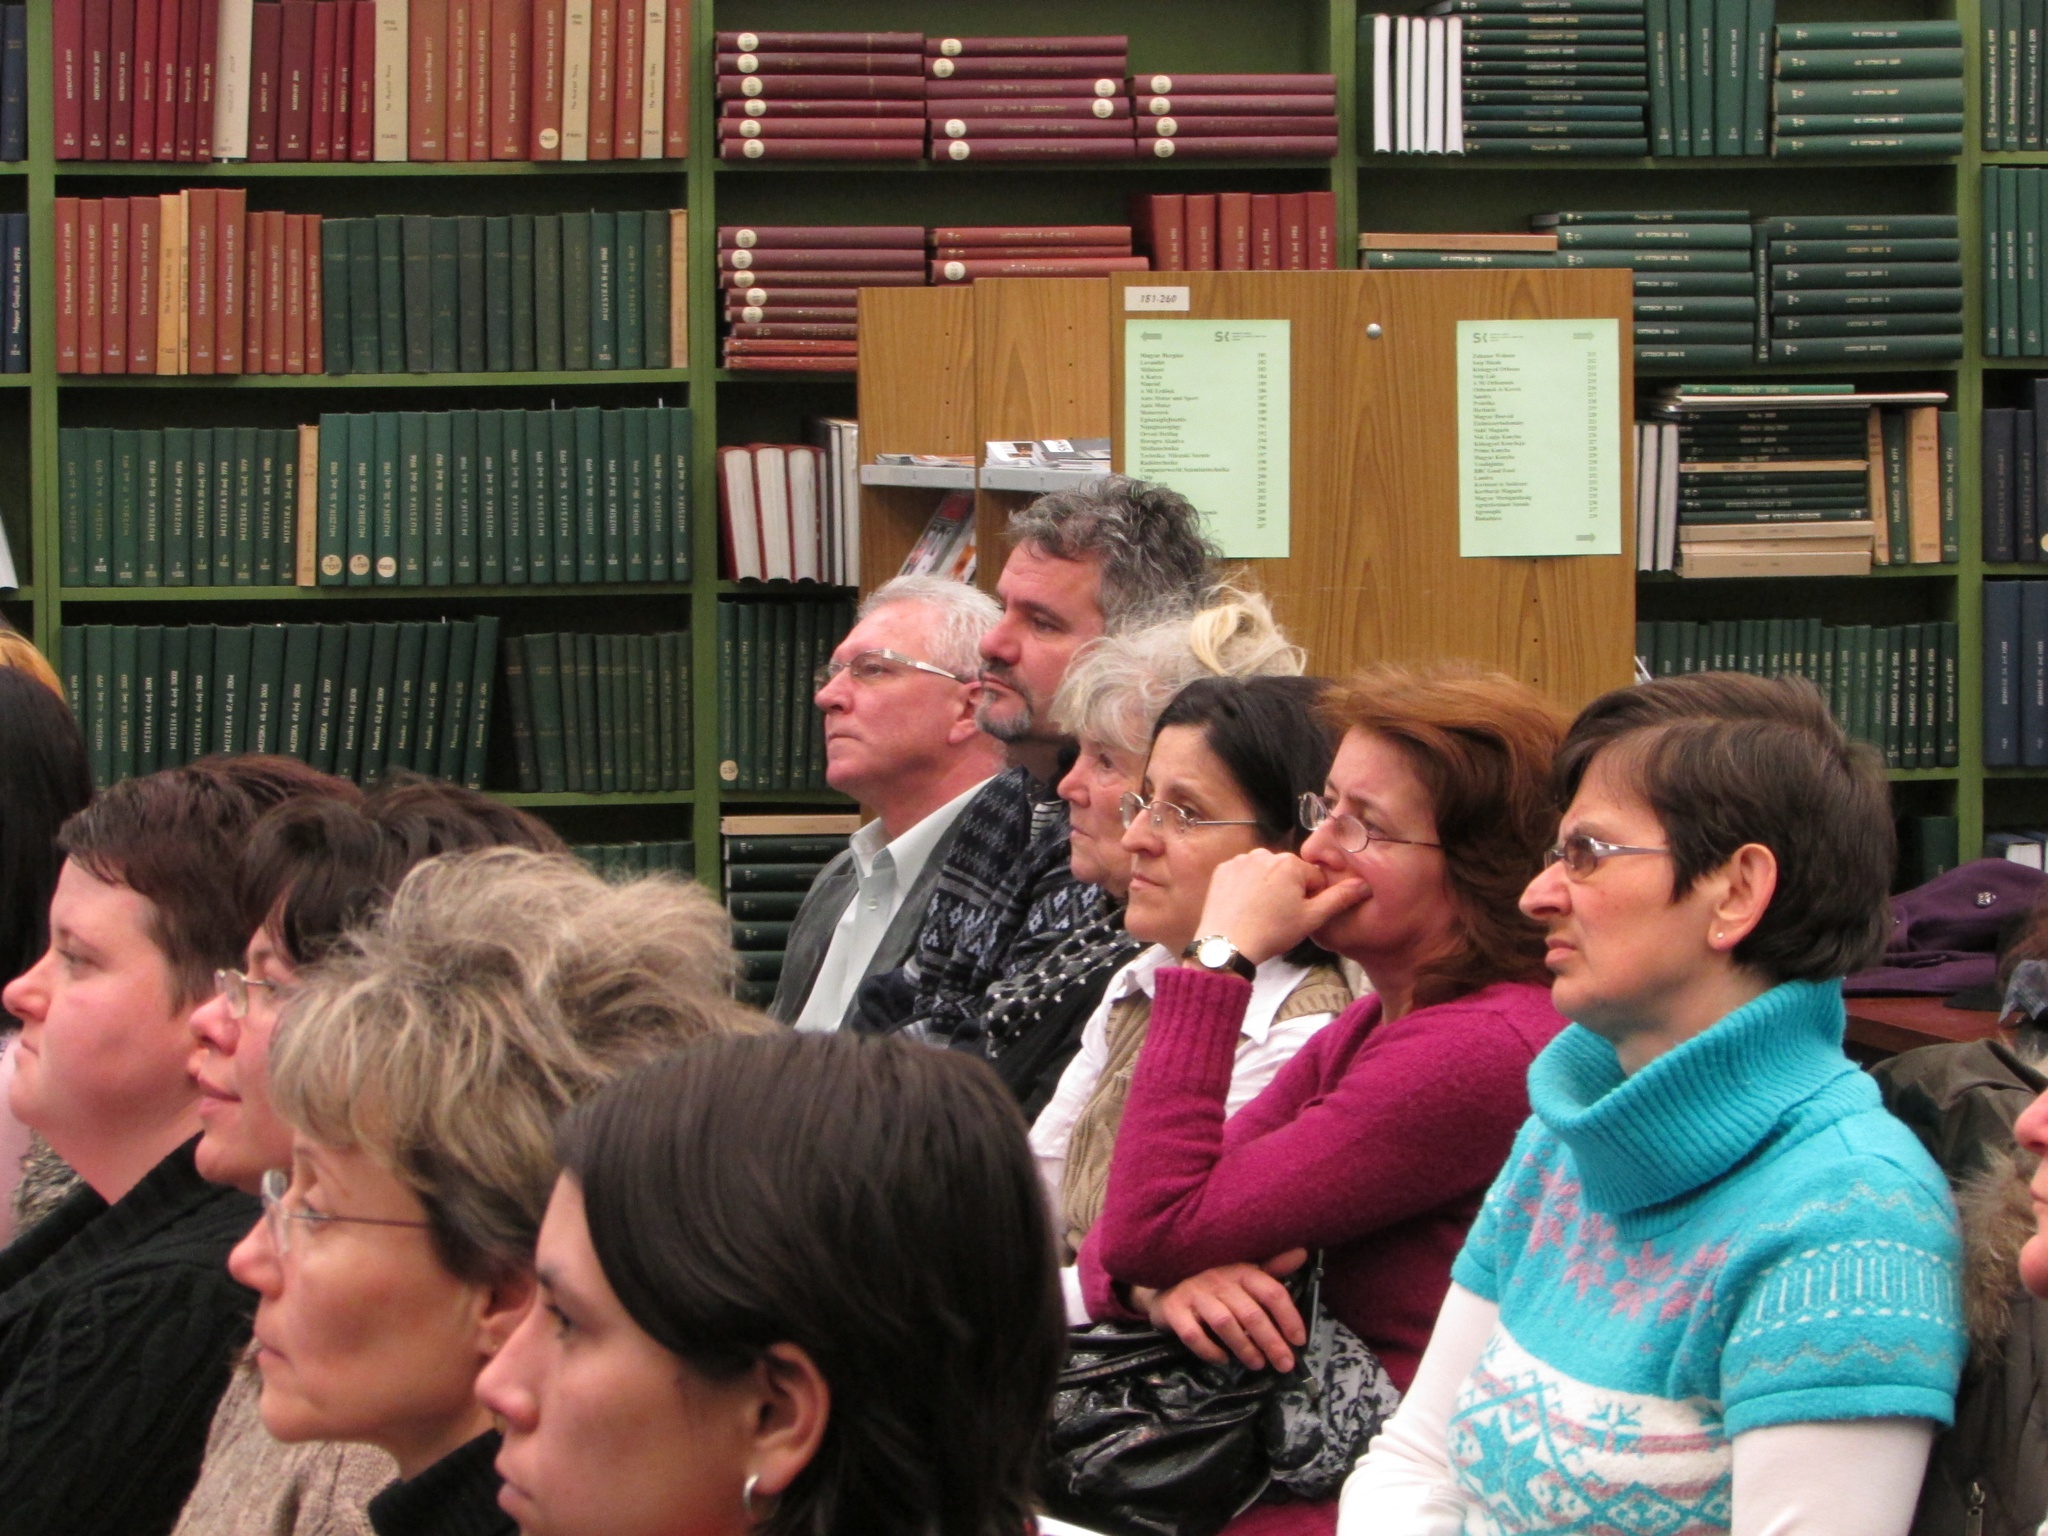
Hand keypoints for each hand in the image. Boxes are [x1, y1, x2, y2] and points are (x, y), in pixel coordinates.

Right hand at [1141, 1249, 1310, 1370]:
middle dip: (1272, 1342)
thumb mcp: (1242, 1270)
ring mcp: (1194, 1294)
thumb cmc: (1212, 1281)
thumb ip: (1272, 1268)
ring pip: (1224, 1323)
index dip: (1289, 1317)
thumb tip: (1302, 1252)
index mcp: (1241, 1270)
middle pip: (1251, 1313)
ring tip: (1258, 1364)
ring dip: (1244, 1348)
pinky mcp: (1174, 1310)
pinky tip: (1222, 1360)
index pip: (1271, 1292)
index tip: (1299, 1341)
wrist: (1164, 1281)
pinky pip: (1193, 1334)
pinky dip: (1210, 1350)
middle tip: (1285, 1365)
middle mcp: (1219, 1279)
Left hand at [1192, 849, 1366, 966]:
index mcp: (1290, 863)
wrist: (1227, 946)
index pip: (1313, 878)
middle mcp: (1265, 853)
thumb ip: (1339, 899)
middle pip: (1289, 872)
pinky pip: (1244, 873)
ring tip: (1261, 912)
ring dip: (1268, 886)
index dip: (1311, 899)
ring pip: (1266, 871)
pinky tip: (1245, 906)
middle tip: (1279, 916)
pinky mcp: (1223, 869)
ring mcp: (1241, 860)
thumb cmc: (1272, 933)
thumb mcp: (1311, 919)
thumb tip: (1363, 884)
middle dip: (1289, 890)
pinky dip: (1246, 886)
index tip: (1298, 915)